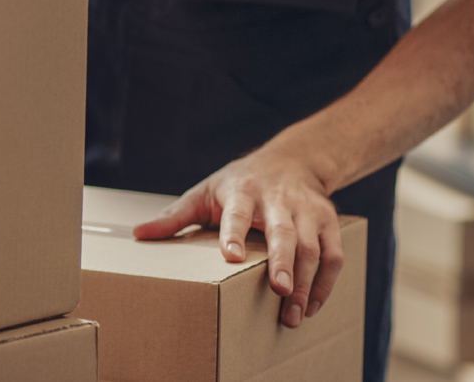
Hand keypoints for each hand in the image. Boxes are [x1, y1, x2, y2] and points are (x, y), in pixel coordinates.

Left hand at [133, 149, 342, 328]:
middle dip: (282, 263)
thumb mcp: (205, 191)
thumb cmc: (240, 182)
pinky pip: (334, 254)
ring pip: (312, 246)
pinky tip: (313, 306)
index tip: (231, 256)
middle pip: (283, 231)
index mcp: (242, 191)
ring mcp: (307, 210)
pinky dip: (327, 283)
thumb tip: (139, 234)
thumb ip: (176, 215)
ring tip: (294, 314)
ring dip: (306, 282)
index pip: (238, 212)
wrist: (293, 159)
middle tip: (280, 291)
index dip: (234, 232)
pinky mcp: (328, 221)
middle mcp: (278, 199)